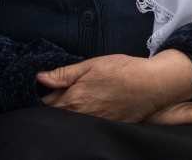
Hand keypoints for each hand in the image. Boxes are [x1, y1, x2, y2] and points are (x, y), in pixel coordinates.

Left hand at [37, 51, 191, 122]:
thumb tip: (39, 78)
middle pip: (56, 114)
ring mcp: (93, 124)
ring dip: (68, 111)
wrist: (152, 85)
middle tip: (56, 92)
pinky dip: (84, 117)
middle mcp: (80, 116)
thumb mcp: (91, 65)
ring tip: (77, 98)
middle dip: (52, 104)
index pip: (45, 103)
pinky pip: (87, 124)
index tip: (41, 87)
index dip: (40, 94)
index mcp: (72, 100)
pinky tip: (91, 106)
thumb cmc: (123, 70)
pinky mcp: (106, 127)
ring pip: (71, 121)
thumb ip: (63, 73)